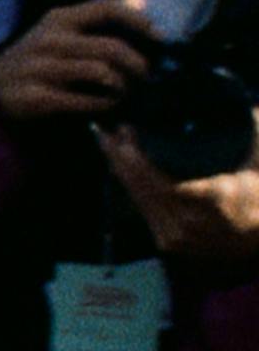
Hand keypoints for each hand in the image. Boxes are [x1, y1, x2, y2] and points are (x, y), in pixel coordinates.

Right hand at [0, 0, 159, 128]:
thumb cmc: (39, 55)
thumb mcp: (63, 29)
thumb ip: (100, 16)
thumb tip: (142, 0)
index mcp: (60, 19)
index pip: (106, 9)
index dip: (137, 20)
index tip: (158, 36)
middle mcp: (51, 39)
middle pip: (110, 48)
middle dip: (137, 64)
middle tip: (145, 76)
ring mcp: (43, 68)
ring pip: (101, 73)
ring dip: (122, 86)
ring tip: (126, 92)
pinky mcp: (39, 96)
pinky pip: (85, 100)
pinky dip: (103, 104)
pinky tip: (107, 105)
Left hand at [93, 136, 258, 268]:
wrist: (257, 236)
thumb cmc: (258, 192)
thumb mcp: (257, 161)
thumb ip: (253, 134)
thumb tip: (249, 108)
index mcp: (214, 200)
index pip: (163, 180)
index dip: (138, 155)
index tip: (127, 128)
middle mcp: (191, 223)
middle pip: (143, 187)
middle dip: (120, 156)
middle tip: (106, 128)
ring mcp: (177, 237)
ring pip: (138, 197)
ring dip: (119, 168)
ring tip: (106, 139)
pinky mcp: (167, 243)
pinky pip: (142, 207)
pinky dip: (128, 184)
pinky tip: (117, 163)